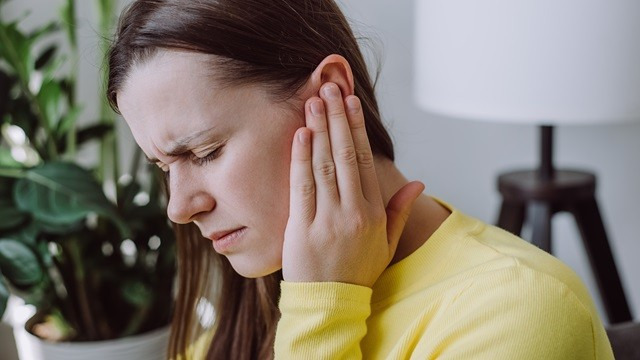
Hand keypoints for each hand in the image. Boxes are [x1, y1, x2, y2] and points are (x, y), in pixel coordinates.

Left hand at [282, 82, 424, 287]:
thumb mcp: (387, 242)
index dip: (358, 129)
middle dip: (337, 119)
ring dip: (319, 130)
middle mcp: (352, 212)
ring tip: (313, 102)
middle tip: (330, 89)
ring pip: (324, 166)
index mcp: (373, 213)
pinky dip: (300, 158)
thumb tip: (419, 182)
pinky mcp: (301, 228)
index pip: (366, 162)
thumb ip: (400, 210)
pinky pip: (301, 186)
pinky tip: (300, 135)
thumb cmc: (359, 270)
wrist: (330, 303)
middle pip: (345, 156)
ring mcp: (326, 219)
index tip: (352, 103)